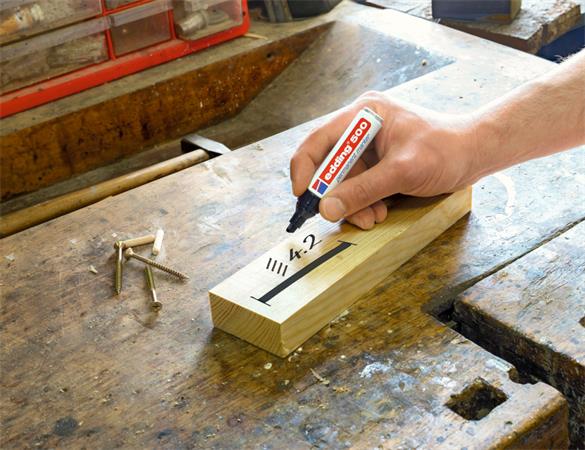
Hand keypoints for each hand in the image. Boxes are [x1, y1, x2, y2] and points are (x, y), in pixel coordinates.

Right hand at [290, 91, 478, 228]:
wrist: (475, 154)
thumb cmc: (445, 150)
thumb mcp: (402, 171)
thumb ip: (363, 190)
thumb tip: (326, 209)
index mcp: (362, 115)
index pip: (318, 141)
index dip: (305, 169)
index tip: (304, 197)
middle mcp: (360, 129)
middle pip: (329, 166)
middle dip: (336, 194)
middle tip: (343, 217)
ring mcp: (368, 148)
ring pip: (343, 182)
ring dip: (353, 204)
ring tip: (372, 218)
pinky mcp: (377, 164)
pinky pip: (358, 187)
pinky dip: (364, 203)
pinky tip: (378, 212)